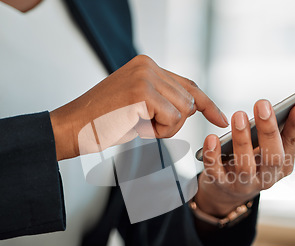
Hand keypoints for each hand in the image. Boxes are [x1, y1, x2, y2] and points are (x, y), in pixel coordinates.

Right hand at [50, 55, 228, 160]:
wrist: (73, 128)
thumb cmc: (104, 122)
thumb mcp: (139, 105)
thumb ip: (163, 99)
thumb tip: (193, 106)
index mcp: (147, 65)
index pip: (188, 85)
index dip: (207, 104)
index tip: (220, 119)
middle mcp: (148, 65)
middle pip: (188, 101)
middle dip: (172, 123)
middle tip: (145, 126)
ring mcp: (145, 76)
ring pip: (183, 111)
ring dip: (165, 128)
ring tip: (138, 125)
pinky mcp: (142, 91)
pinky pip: (171, 118)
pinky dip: (157, 131)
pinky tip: (135, 127)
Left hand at [195, 99, 294, 217]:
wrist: (227, 193)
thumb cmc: (254, 163)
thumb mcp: (276, 152)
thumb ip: (294, 134)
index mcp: (283, 166)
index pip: (293, 145)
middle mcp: (267, 177)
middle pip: (272, 156)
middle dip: (268, 130)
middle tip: (262, 104)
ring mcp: (244, 183)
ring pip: (245, 165)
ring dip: (242, 140)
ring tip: (239, 116)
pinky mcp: (221, 185)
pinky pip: (216, 172)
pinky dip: (213, 155)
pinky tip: (212, 138)